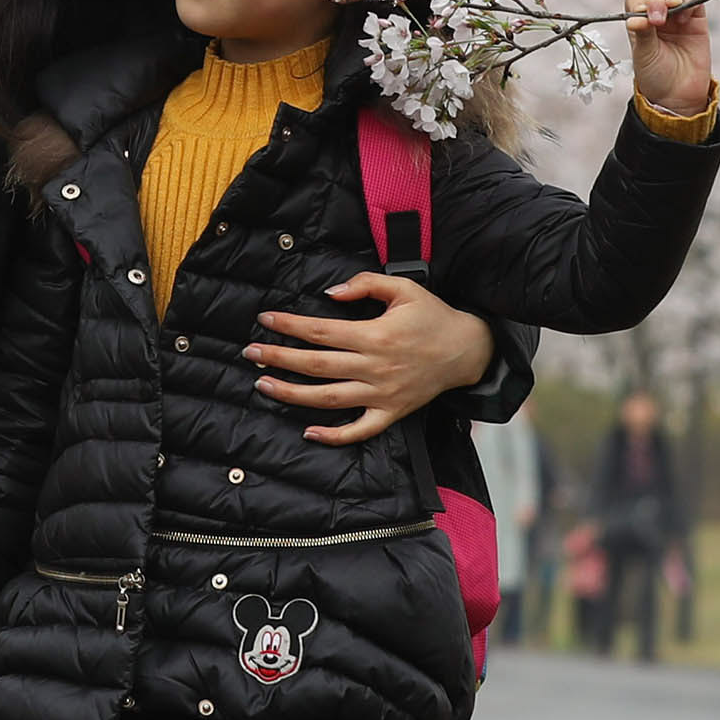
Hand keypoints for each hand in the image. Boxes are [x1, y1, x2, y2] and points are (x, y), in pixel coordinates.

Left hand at [247, 276, 495, 444]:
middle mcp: (375, 368)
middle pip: (317, 365)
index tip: (264, 320)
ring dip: (292, 394)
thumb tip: (330, 292)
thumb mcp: (403, 288)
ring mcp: (383, 394)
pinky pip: (360, 430)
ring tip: (263, 385)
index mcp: (375, 335)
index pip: (321, 332)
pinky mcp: (392, 413)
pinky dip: (335, 436)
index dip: (289, 326)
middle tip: (251, 353)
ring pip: (329, 399)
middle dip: (279, 359)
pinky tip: (309, 432)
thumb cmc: (432, 316)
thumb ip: (366, 283)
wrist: (468, 350)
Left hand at [629, 0, 714, 117]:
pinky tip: (685, 16)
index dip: (638, 2)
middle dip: (656, 1)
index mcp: (639, 23)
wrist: (678, 96)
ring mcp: (678, 18)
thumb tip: (635, 19)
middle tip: (658, 19)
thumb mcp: (644, 55)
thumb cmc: (655, 76)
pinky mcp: (697, 22)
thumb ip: (643, 34)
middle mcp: (657, 17)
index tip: (640, 17)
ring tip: (674, 7)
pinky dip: (691, 0)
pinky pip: (695, 0)